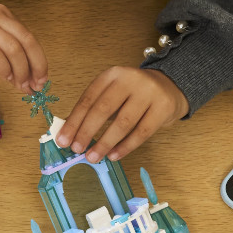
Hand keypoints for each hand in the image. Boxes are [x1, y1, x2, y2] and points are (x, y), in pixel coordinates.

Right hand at [0, 5, 46, 90]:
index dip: (39, 59)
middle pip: (25, 40)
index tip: (41, 79)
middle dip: (35, 66)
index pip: (28, 36)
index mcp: (1, 13)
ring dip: (20, 71)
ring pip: (12, 48)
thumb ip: (7, 55)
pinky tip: (6, 78)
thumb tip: (28, 76)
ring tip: (20, 86)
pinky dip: (4, 69)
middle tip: (37, 85)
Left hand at [62, 66, 189, 160]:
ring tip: (93, 157)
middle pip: (104, 109)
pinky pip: (142, 132)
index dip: (74, 121)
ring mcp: (149, 93)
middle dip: (87, 131)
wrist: (169, 87)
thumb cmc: (133, 95)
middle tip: (76, 150)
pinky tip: (114, 156)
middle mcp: (130, 80)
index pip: (88, 99)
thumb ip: (94, 109)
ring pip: (123, 122)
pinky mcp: (163, 108)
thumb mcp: (112, 94)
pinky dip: (126, 147)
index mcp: (112, 75)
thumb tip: (71, 135)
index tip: (63, 140)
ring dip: (105, 143)